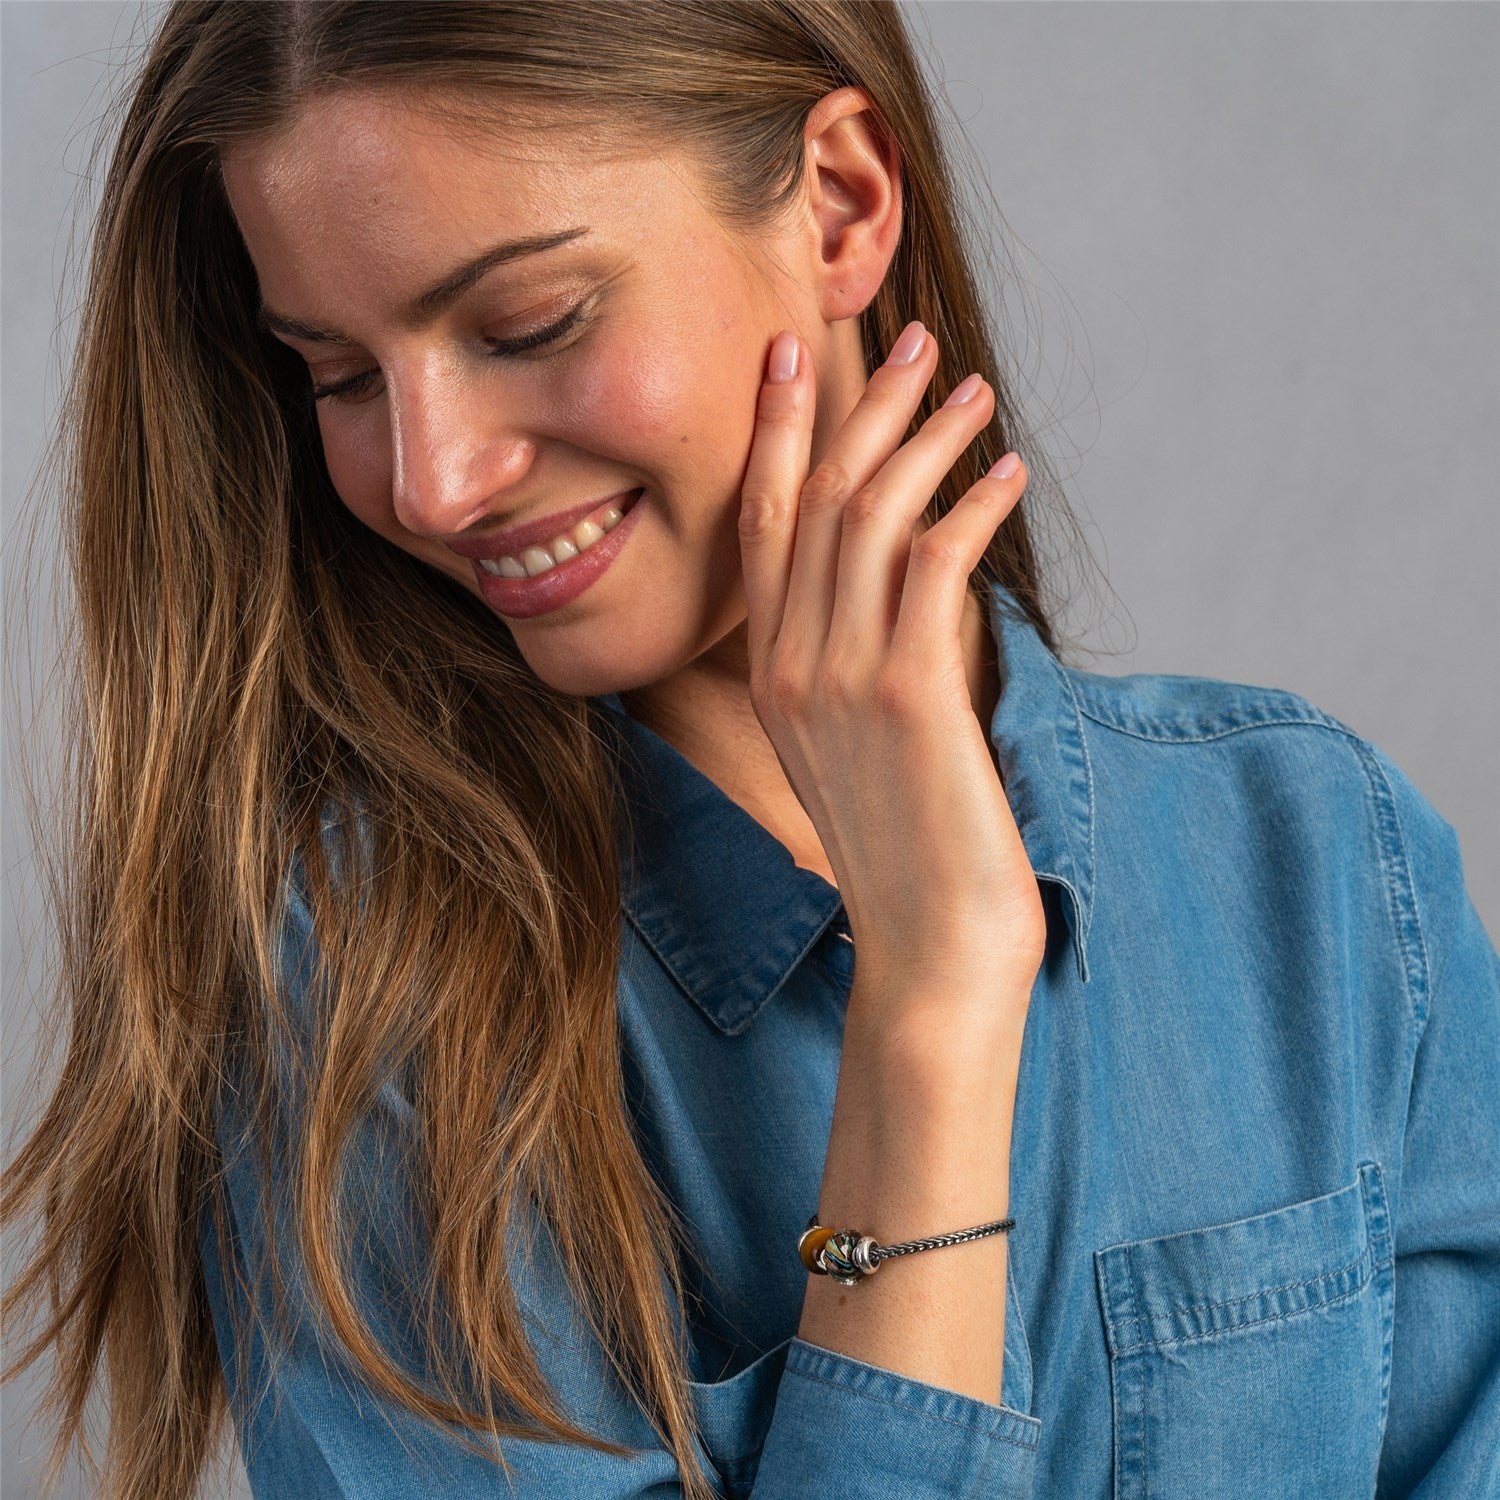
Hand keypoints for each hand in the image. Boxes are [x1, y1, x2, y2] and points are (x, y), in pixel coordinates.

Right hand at [737, 323, 1046, 1028]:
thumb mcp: (860, 751)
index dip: (781, 435)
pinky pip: (932, 566)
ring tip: (974, 392)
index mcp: (771, 677)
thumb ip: (863, 664)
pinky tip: (1006, 475)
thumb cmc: (912, 855)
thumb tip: (918, 580)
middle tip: (911, 340)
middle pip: (816, 501)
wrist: (929, 952)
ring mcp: (838, 682)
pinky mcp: (904, 697)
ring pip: (870, 518)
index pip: (763, 527)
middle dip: (863, 406)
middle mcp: (789, 669)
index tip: (796, 359)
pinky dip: (972, 508)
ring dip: (927, 440)